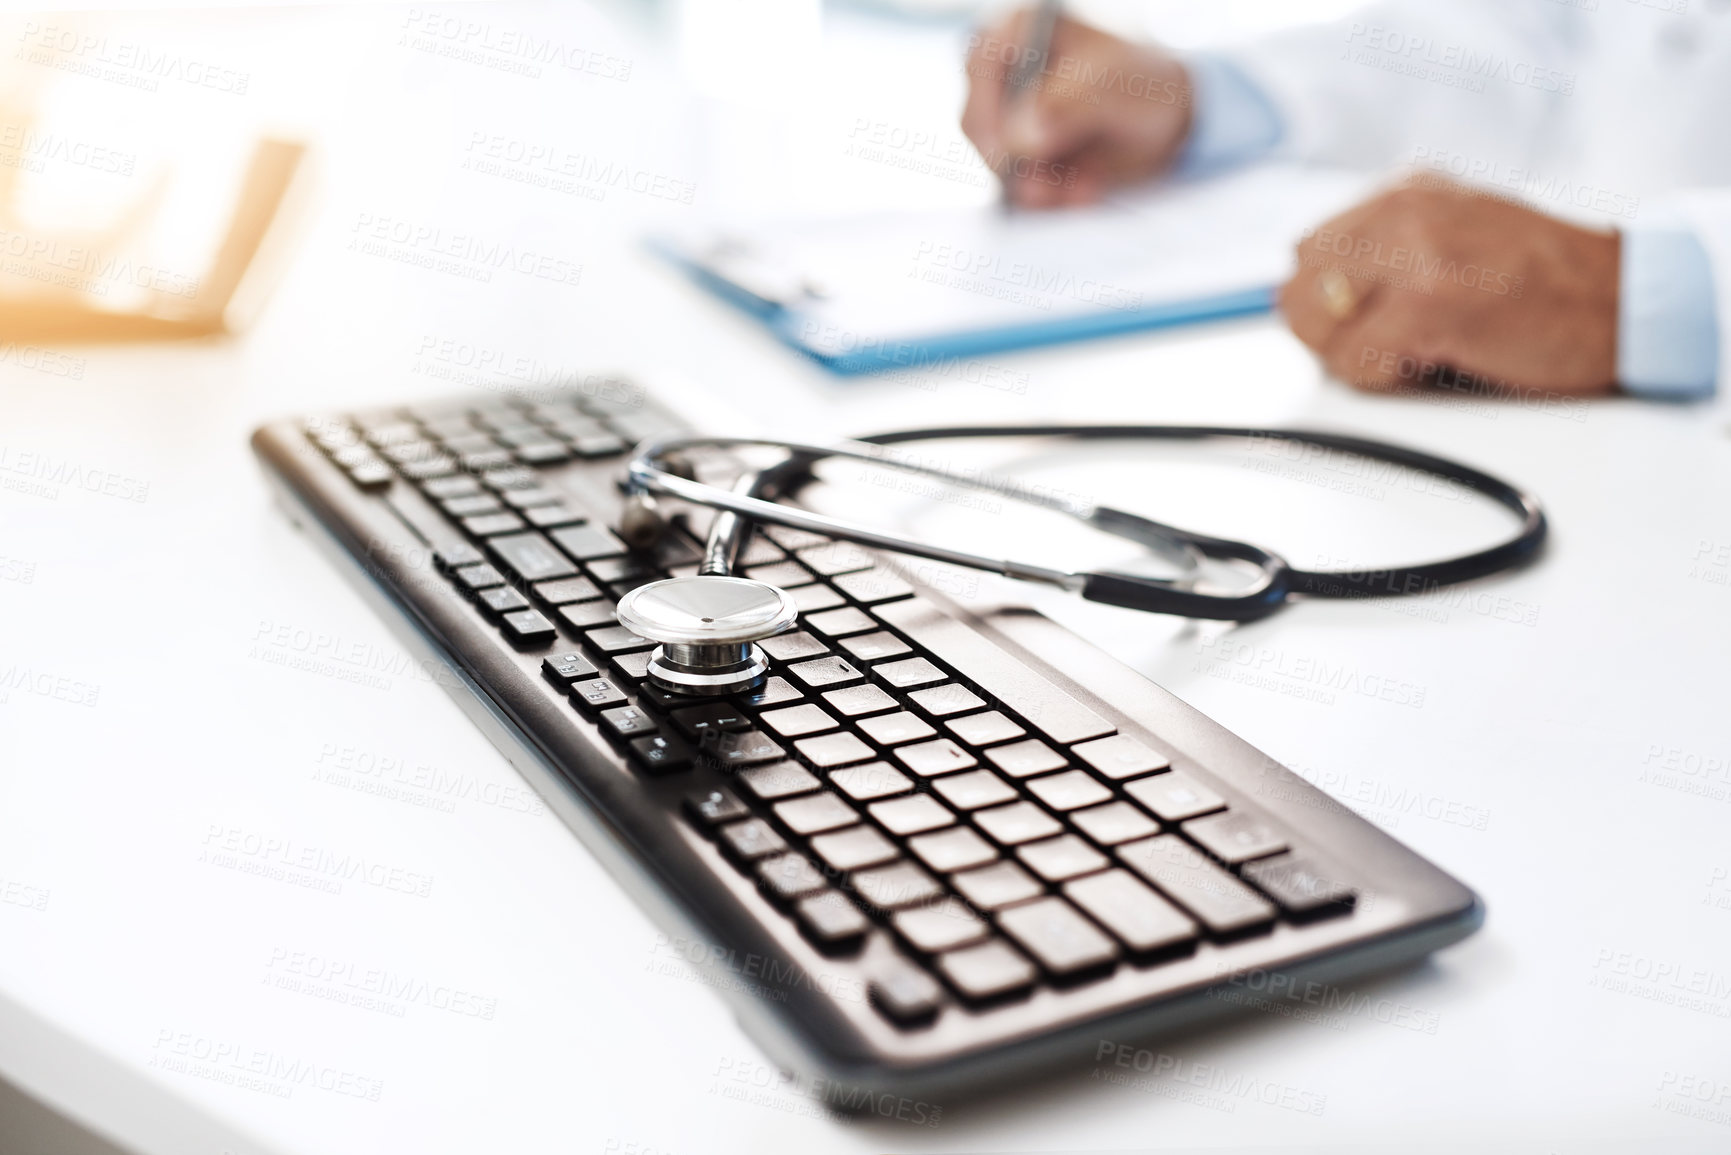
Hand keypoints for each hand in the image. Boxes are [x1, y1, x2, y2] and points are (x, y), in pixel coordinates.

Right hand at [961, 8, 1191, 208]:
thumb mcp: (1117, 85)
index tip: (1005, 151)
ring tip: (1081, 189)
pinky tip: (1084, 190)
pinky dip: (1049, 197)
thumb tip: (1019, 138)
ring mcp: (1013, 119)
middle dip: (1011, 161)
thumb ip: (1068, 104)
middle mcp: (1009, 73)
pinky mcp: (1024, 156)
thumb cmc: (1146, 82)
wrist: (1172, 121)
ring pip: (997, 162)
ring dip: (1036, 185)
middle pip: (979, 121)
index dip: (986, 108)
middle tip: (1044, 185)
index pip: (982, 63)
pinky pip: (1018, 187)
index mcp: (1025, 30)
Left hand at [1280, 177, 1620, 397]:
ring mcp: (1416, 255)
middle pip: (1298, 288)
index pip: (1308, 251)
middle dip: (1328, 332)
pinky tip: (1433, 365)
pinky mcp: (1428, 305)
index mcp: (1407, 192)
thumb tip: (1312, 292)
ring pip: (1317, 326)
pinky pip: (1355, 361)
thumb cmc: (1548, 284)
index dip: (1323, 303)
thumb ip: (1389, 249)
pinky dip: (1384, 378)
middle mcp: (1405, 211)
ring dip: (1356, 356)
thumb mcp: (1457, 235)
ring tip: (1417, 351)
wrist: (1622, 302)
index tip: (1362, 323)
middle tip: (1385, 347)